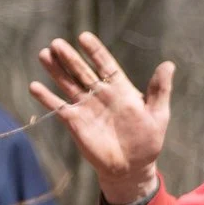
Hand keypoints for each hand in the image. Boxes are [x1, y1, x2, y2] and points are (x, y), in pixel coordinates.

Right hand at [27, 32, 173, 204]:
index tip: (84, 37)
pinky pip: (58, 107)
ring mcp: (86, 106)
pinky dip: (46, 97)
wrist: (132, 168)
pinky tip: (34, 86)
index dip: (95, 52)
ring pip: (68, 84)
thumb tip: (169, 64)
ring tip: (44, 54)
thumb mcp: (158, 115)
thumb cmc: (147, 141)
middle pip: (82, 71)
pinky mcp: (75, 122)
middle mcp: (100, 94)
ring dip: (55, 70)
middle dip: (70, 57)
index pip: (105, 65)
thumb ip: (160, 90)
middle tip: (57, 43)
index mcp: (120, 89)